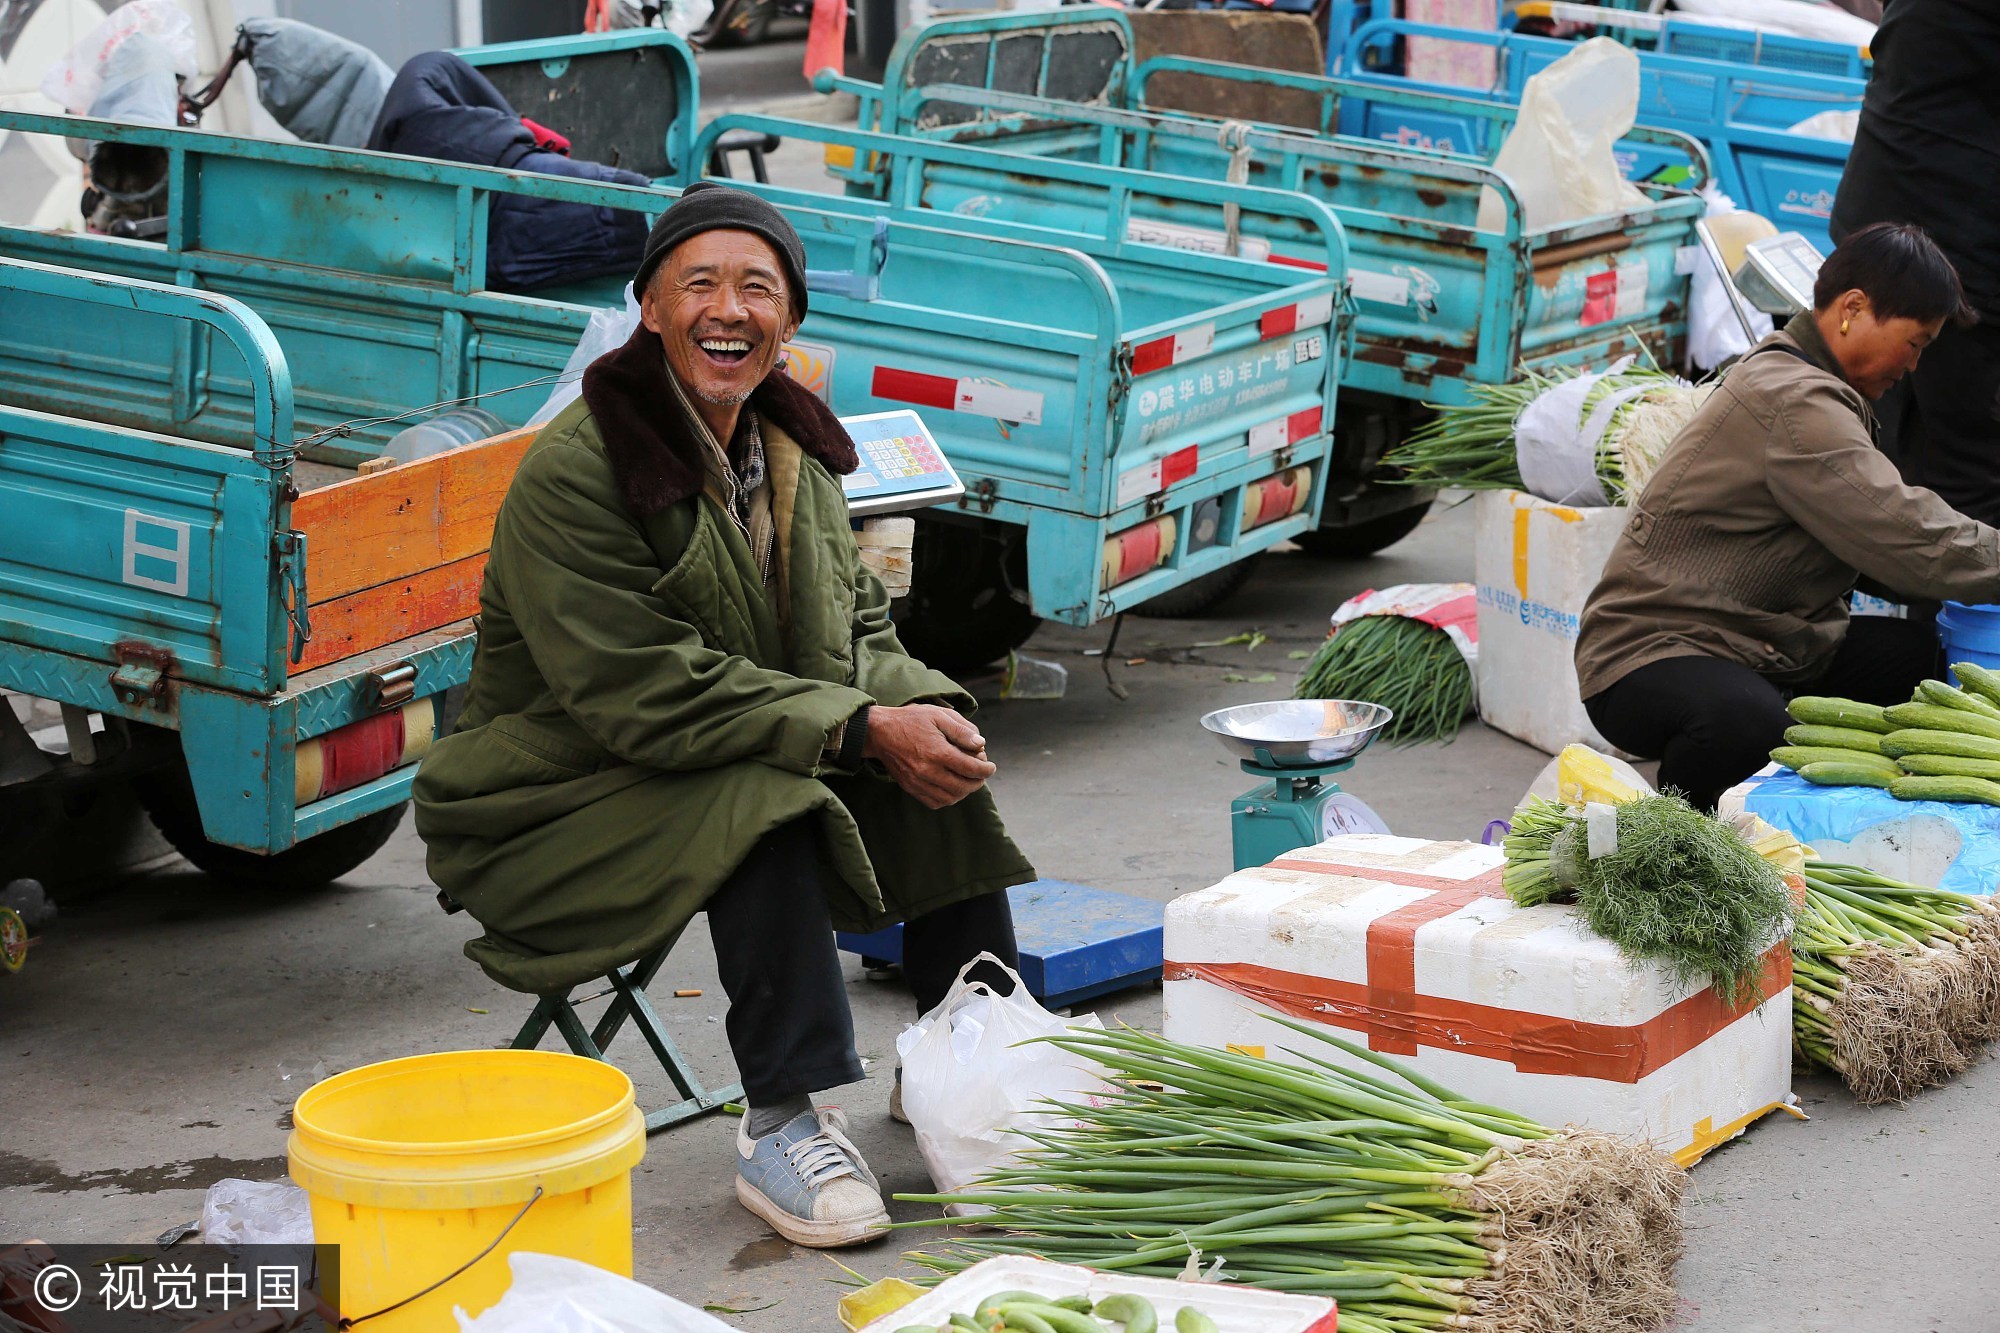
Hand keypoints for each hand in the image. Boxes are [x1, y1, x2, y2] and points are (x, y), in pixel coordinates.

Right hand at [863, 704, 995, 808]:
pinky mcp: (910, 787)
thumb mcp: (939, 715)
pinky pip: (934, 802)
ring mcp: (918, 782)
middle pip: (963, 787)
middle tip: (982, 774)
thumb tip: (981, 744)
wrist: (879, 731)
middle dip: (978, 782)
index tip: (991, 767)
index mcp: (938, 752)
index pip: (971, 769)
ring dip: (964, 792)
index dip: (986, 769)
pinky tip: (952, 788)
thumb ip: (962, 730)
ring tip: (968, 781)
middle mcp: (928, 771)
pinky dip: (948, 799)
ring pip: (950, 798)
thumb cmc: (911, 720)